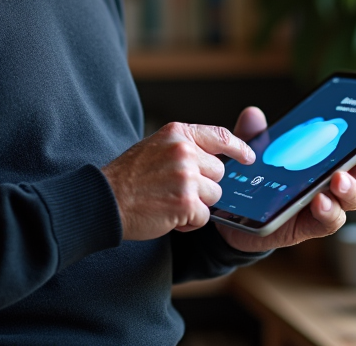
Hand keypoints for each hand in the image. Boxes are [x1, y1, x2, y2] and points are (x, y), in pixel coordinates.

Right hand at [102, 122, 255, 240]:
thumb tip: (218, 158)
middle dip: (204, 185)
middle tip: (175, 189)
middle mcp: (184, 151)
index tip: (249, 157)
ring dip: (196, 204)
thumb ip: (186, 148)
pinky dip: (189, 221)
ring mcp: (186, 176)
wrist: (105, 199)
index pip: (219, 135)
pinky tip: (168, 215)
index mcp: (178, 133)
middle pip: (219, 172)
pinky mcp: (186, 201)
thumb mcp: (156, 147)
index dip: (239, 147)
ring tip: (169, 201)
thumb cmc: (129, 177)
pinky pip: (204, 216)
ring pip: (214, 195)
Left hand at [215, 106, 355, 252]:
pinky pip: (325, 223)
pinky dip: (327, 212)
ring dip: (347, 192)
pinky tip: (319, 202)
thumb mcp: (251, 156)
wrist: (233, 219)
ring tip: (338, 181)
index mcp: (319, 167)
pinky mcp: (306, 228)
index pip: (348, 157)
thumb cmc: (253, 184)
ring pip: (346, 204)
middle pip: (355, 180)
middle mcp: (325, 188)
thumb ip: (254, 136)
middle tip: (352, 160)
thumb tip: (253, 113)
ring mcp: (318, 209)